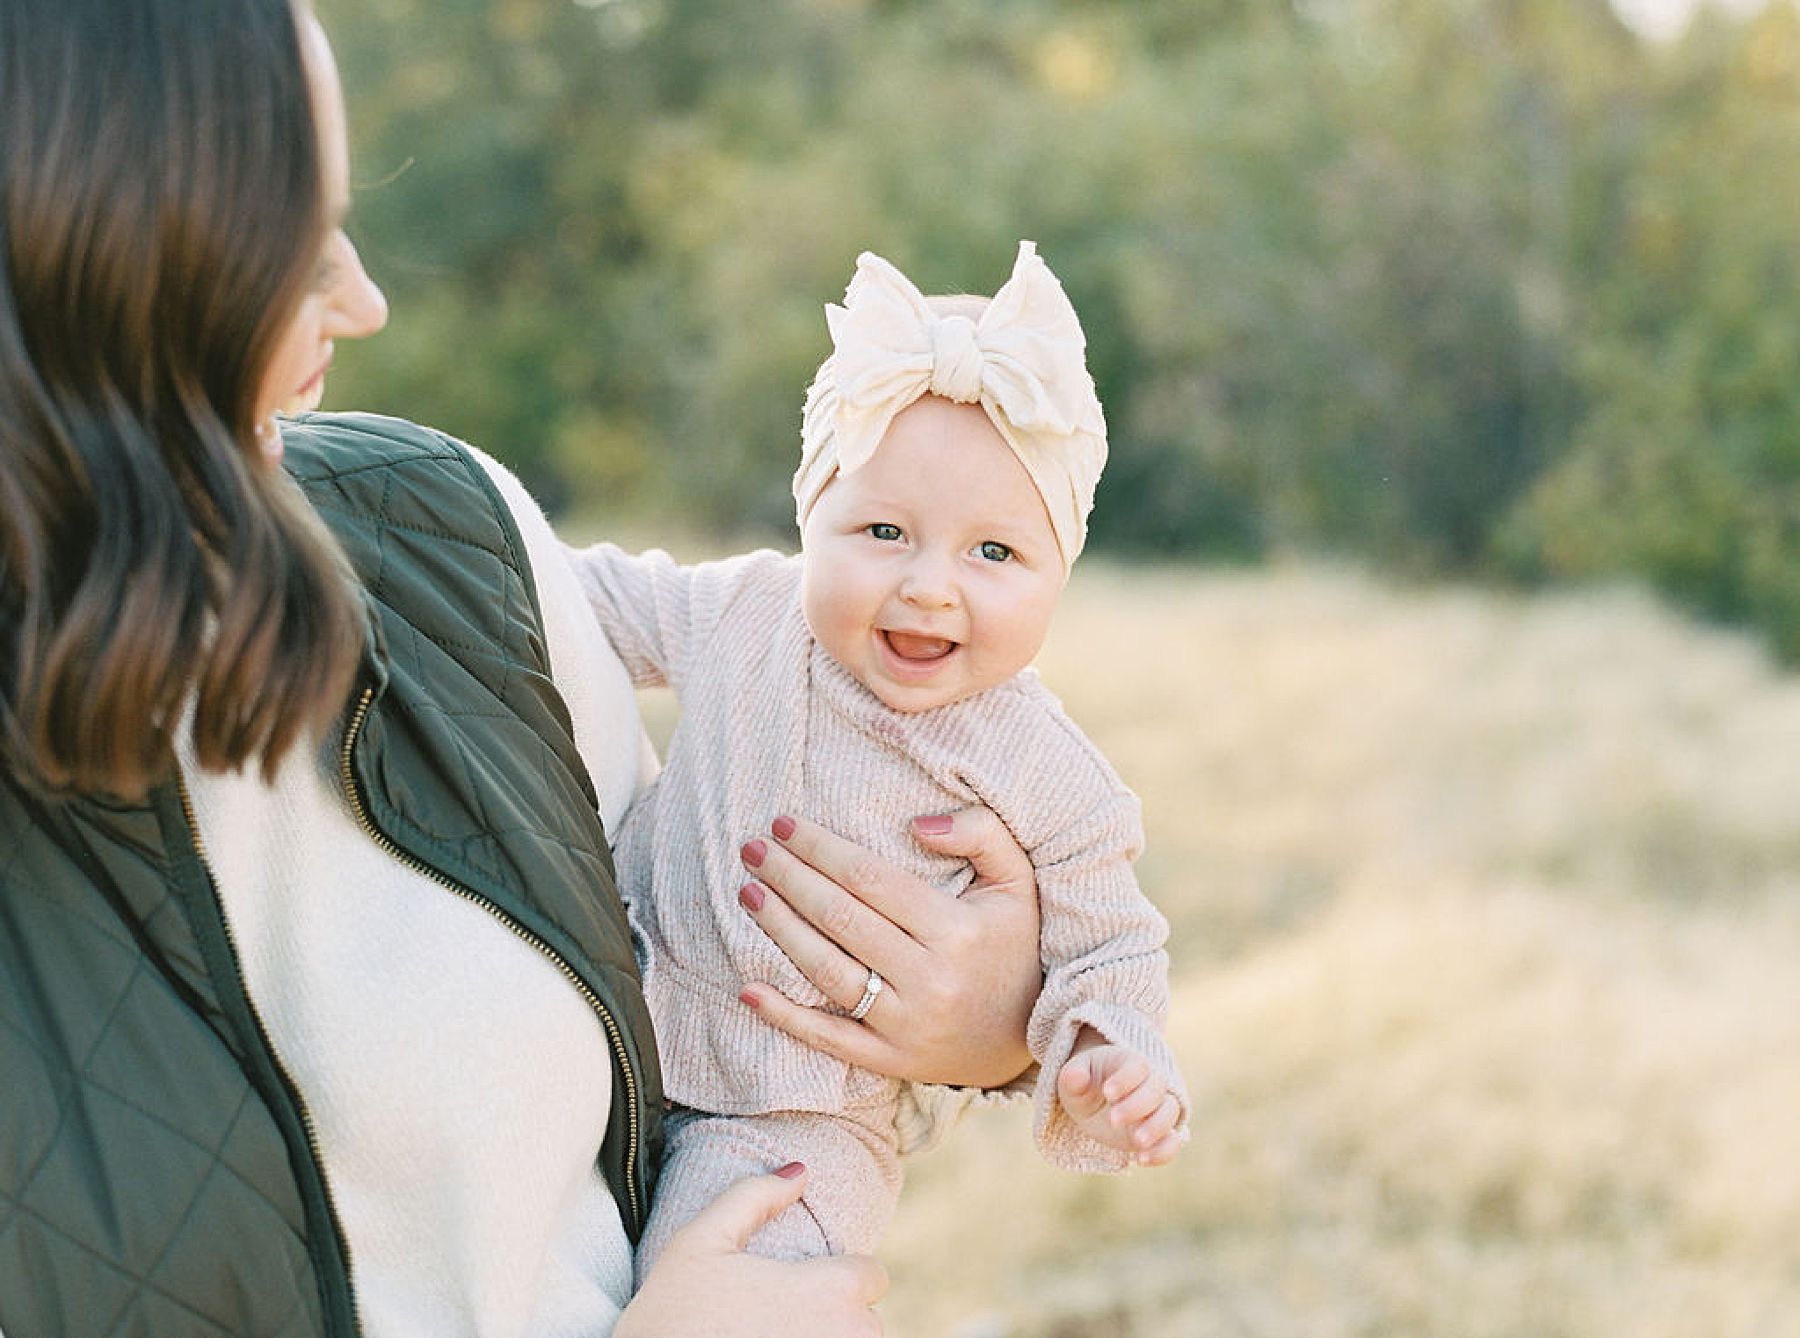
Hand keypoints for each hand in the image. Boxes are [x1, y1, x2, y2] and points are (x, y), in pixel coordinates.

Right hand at [615, 1165, 885, 1337]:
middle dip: (832, 1319)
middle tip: (775, 1322)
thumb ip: (753, 1197)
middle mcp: (852, 1337)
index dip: (836, 1278)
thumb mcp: (699, 1244)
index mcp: (833, 1290)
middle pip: (864, 1322)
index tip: (797, 1289)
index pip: (871, 1276)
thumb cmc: (670, 1321)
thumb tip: (799, 1171)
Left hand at [735, 808, 1040, 1087]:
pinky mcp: (891, 1060)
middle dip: (789, 878)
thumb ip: (981, 833)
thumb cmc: (1015, 943)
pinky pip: (829, 1039)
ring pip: (827, 972)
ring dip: (779, 929)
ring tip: (748, 893)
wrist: (1035, 1033)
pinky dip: (785, 1016)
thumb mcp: (1017, 881)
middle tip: (751, 849)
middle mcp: (930, 979)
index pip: (870, 879)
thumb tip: (917, 824)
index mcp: (957, 931)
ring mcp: (907, 1025)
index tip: (785, 824)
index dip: (822, 848)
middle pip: (840, 918)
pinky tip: (748, 989)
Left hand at [1056, 1032, 1182, 1166]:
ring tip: (1136, 1143)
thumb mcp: (1073, 1081)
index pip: (1137, 1066)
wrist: (1095, 1105)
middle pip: (1156, 1089)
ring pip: (1169, 1113)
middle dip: (1137, 1106)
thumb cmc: (1085, 1086)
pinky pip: (1172, 1141)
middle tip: (1114, 1120)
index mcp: (1129, 1064)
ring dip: (1155, 1128)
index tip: (1107, 1093)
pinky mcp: (1161, 1134)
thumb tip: (1075, 1076)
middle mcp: (1150, 1083)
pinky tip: (1141, 1160)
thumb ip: (1073, 1078)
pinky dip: (1163, 1151)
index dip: (1125, 1079)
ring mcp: (1158, 1109)